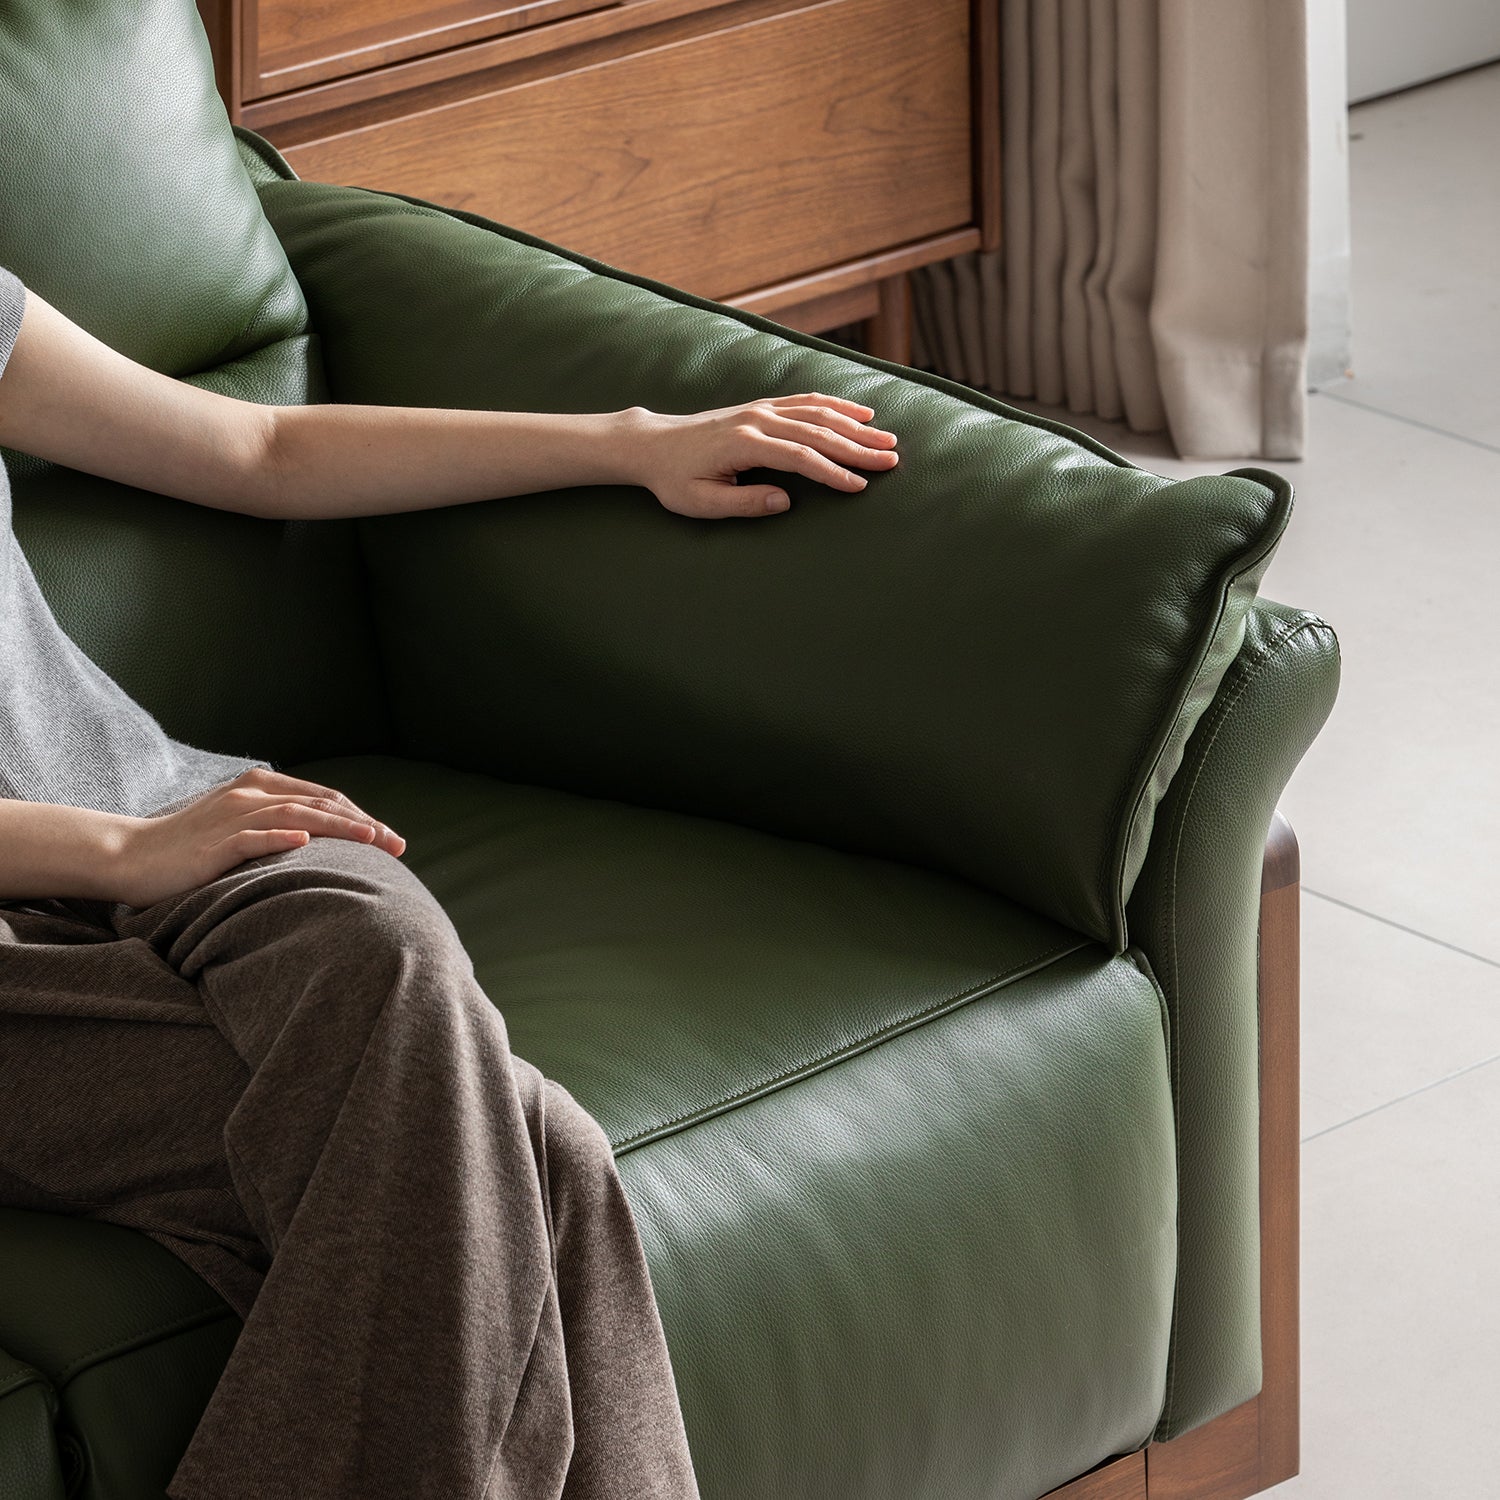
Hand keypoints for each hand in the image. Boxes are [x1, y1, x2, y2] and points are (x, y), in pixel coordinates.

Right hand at [114, 767, 406, 907]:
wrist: (131, 856)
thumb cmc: (192, 847)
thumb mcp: (242, 827)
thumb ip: (279, 824)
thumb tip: (326, 843)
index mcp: (262, 786)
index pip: (326, 798)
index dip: (361, 817)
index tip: (392, 839)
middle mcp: (251, 794)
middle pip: (320, 804)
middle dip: (363, 824)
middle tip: (396, 845)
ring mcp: (232, 816)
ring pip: (295, 815)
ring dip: (337, 827)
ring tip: (370, 840)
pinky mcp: (213, 842)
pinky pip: (251, 837)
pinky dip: (280, 837)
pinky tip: (305, 842)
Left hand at [626, 393, 899, 518]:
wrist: (653, 444)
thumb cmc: (674, 480)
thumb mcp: (701, 502)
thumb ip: (743, 503)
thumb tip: (785, 502)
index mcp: (745, 445)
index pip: (801, 458)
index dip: (833, 473)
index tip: (860, 487)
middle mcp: (757, 420)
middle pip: (818, 431)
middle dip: (858, 447)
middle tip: (891, 460)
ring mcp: (761, 409)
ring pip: (817, 412)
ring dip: (855, 425)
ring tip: (887, 438)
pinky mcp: (762, 406)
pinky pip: (805, 401)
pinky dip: (836, 405)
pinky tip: (860, 413)